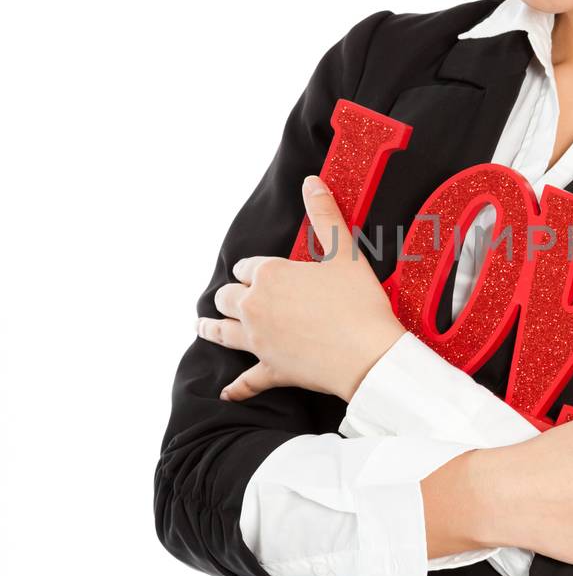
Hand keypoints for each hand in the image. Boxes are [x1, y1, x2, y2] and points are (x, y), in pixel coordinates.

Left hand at [198, 174, 405, 402]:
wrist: (368, 355)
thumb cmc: (358, 302)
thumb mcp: (344, 253)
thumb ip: (324, 216)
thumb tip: (311, 183)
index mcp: (270, 275)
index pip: (248, 267)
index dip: (253, 269)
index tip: (260, 273)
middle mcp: (255, 307)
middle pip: (227, 297)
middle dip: (228, 294)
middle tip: (230, 296)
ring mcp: (259, 341)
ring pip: (223, 333)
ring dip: (211, 328)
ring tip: (201, 325)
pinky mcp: (270, 370)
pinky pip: (246, 381)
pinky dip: (236, 387)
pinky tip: (225, 392)